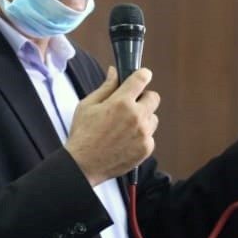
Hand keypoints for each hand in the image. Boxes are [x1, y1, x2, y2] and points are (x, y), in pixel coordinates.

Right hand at [65, 66, 159, 186]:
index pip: (142, 79)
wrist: (82, 165)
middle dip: (143, 98)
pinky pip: (150, 136)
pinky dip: (141, 136)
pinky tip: (125, 141)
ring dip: (144, 118)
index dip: (142, 75)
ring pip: (153, 118)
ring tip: (125, 127)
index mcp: (121, 102)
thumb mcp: (88, 105)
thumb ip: (106, 87)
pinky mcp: (146, 149)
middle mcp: (137, 116)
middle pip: (154, 97)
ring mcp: (144, 134)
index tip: (141, 76)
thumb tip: (114, 71)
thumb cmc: (82, 134)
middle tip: (130, 105)